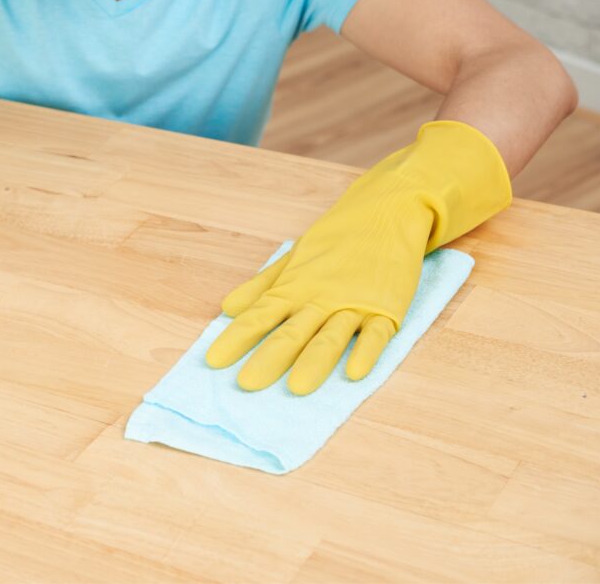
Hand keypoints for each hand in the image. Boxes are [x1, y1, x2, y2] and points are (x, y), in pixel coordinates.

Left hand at [206, 121, 511, 394]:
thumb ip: (263, 286)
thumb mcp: (295, 259)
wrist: (387, 211)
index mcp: (296, 286)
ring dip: (315, 362)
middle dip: (269, 357)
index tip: (213, 361)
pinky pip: (376, 334)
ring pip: (331, 336)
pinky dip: (366, 352)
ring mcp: (354, 303)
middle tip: (246, 384)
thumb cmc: (337, 240)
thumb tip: (227, 307)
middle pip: (292, 331)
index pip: (260, 315)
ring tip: (297, 388)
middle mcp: (320, 297)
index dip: (237, 337)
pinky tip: (355, 374)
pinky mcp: (387, 308)